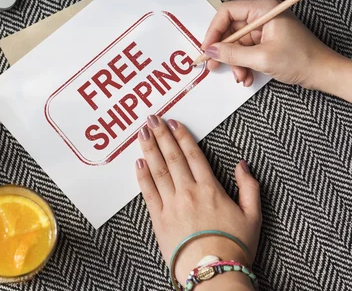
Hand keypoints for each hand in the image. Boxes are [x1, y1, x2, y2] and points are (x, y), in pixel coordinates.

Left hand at [135, 116, 260, 287]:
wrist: (214, 272)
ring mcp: (171, 204)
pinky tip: (138, 162)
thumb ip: (249, 187)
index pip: (193, 155)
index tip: (173, 122)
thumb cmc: (235, 247)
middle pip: (172, 157)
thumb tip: (241, 164)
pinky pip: (148, 192)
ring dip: (149, 149)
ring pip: (158, 170)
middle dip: (161, 135)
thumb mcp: (253, 216)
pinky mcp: (158, 218)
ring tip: (141, 133)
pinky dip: (142, 176)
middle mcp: (188, 192)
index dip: (182, 136)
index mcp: (210, 189)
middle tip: (152, 118)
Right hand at [201, 0, 347, 91]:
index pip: (227, 12)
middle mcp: (263, 16)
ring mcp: (264, 29)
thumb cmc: (302, 60)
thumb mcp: (262, 58)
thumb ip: (232, 54)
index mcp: (264, 10)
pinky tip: (246, 76)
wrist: (323, 73)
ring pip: (236, 43)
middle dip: (224, 50)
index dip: (214, 30)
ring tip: (240, 76)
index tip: (208, 48)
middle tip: (214, 65)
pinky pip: (245, 51)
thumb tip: (211, 51)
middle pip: (230, 29)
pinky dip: (243, 64)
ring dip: (235, 62)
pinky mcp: (266, 41)